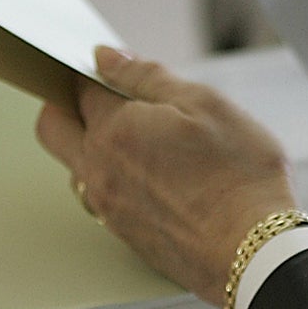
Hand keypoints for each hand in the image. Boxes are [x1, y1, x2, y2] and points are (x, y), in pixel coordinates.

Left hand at [36, 47, 296, 305]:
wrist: (254, 251)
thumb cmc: (239, 177)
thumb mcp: (205, 104)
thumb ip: (147, 77)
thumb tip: (106, 58)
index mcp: (115, 130)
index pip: (77, 88)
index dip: (94, 71)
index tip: (113, 69)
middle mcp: (99, 170)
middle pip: (53, 127)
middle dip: (69, 104)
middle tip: (105, 97)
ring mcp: (108, 207)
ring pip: (77, 166)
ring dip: (94, 146)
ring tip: (143, 140)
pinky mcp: (125, 236)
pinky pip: (101, 197)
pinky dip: (116, 179)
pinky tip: (159, 176)